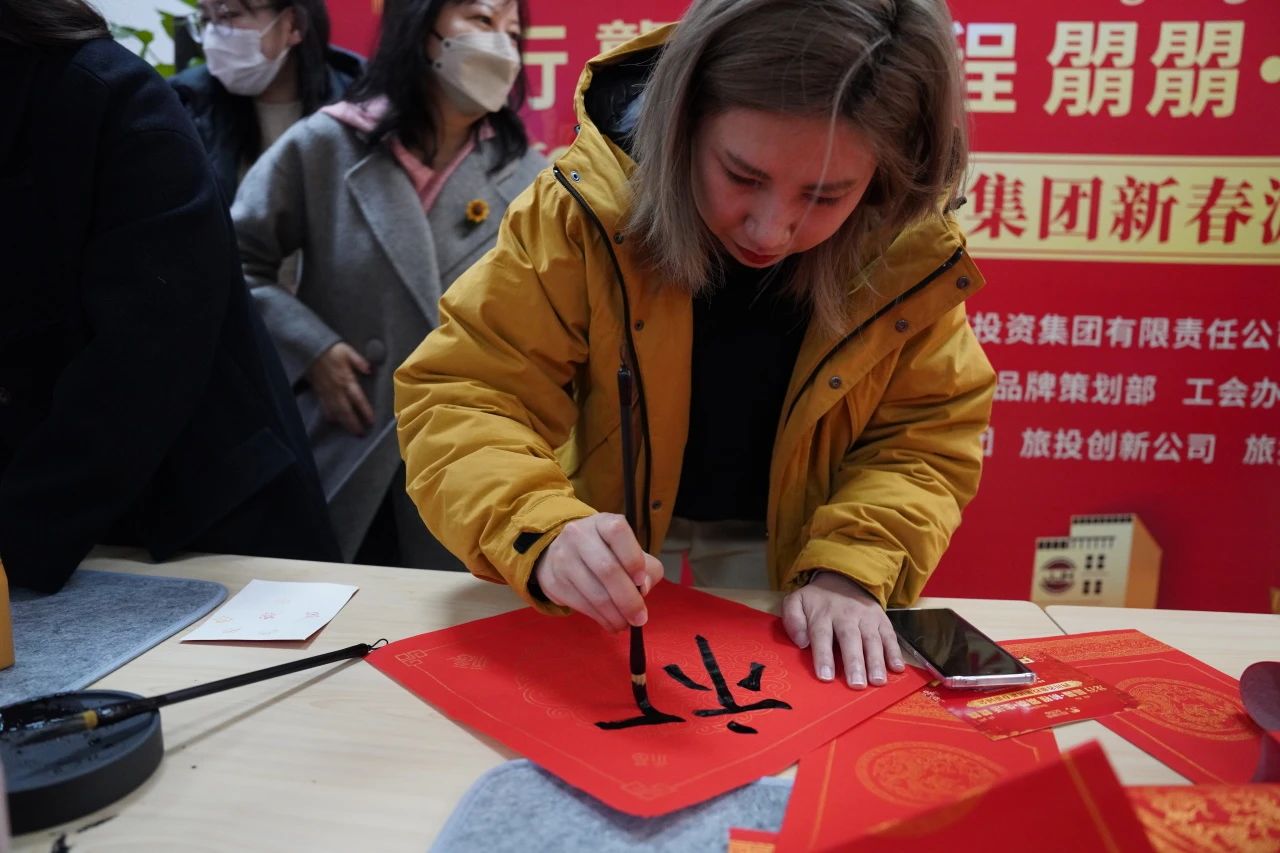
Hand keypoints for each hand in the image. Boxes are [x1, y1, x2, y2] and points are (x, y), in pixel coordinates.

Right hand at [306, 342, 373, 435]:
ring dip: (343, 423)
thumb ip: (359, 361)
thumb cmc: (331, 350)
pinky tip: (334, 421)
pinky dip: (330, 416)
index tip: (371, 421)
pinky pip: (324, 407)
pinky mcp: (318, 392)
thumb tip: (371, 370)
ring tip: (351, 432)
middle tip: (361, 434)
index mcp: (346, 379)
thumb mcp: (347, 351)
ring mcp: (326, 392)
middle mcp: (336, 389)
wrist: (309, 349)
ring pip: (335, 411)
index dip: (364, 411)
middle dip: (353, 423)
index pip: (357, 399)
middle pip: (346, 410)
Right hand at [533, 513, 664, 632]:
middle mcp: (579, 535)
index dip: (632, 557)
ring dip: (615, 615)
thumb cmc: (605, 552)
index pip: (618, 532)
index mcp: (602, 523)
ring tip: (626, 624)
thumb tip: (643, 588)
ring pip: (594, 593)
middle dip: (628, 600)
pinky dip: (601, 619)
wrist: (560, 553)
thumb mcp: (629, 551)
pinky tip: (611, 623)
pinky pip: (582, 605)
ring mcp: (563, 557)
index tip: (641, 581)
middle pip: (607, 569)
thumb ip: (647, 568)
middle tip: (640, 618)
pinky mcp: (554, 581)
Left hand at [781, 571, 904, 688]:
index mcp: (822, 614)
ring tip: (877, 681)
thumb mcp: (796, 602)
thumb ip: (792, 619)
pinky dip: (895, 652)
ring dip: (876, 661)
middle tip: (856, 684)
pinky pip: (890, 636)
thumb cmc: (818, 600)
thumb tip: (801, 642)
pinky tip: (897, 668)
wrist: (844, 578)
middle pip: (850, 639)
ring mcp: (866, 617)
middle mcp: (846, 615)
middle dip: (854, 662)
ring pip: (872, 639)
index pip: (822, 635)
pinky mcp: (882, 619)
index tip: (826, 676)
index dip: (824, 656)